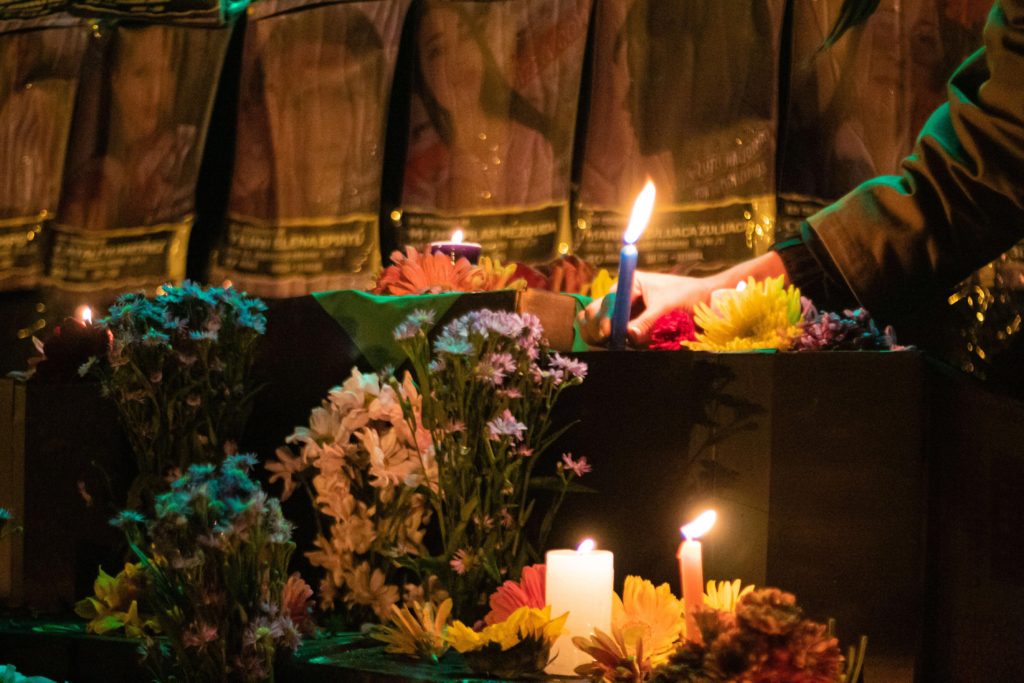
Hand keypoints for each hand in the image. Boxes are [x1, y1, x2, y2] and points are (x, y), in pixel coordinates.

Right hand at [577, 270, 713, 345]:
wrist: (707, 302)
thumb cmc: (688, 294)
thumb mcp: (667, 304)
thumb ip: (647, 319)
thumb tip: (629, 336)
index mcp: (628, 284)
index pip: (607, 301)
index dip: (603, 316)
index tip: (607, 332)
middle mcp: (624, 299)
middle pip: (596, 314)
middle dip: (596, 328)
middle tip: (605, 341)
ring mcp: (627, 316)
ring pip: (603, 329)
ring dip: (605, 340)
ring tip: (613, 347)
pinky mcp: (634, 330)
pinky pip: (619, 340)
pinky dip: (617, 346)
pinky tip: (621, 349)